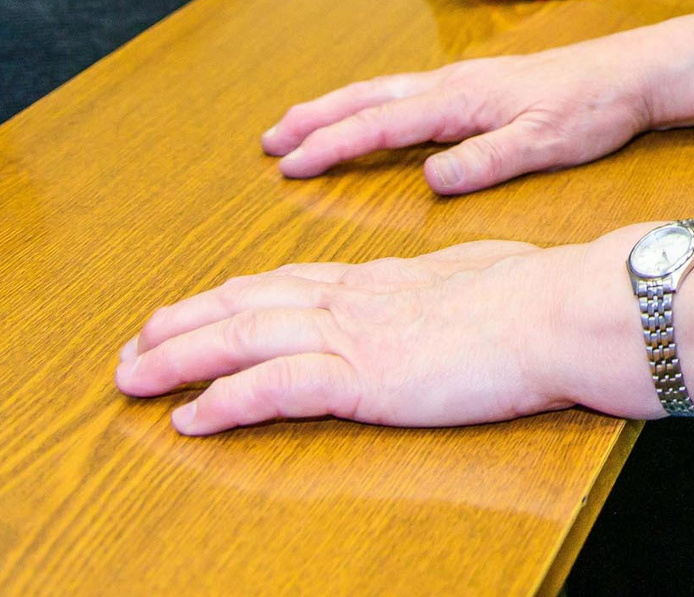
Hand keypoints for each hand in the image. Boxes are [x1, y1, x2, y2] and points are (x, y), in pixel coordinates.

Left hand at [114, 232, 657, 433]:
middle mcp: (357, 301)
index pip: (292, 284)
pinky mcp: (363, 376)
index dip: (236, 296)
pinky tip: (190, 416)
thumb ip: (451, 286)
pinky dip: (226, 400)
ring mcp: (356, 335)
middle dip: (186, 324)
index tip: (199, 305)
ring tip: (134, 377)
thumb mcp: (485, 277)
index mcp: (386, 280)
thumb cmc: (541, 296)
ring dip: (181, 357)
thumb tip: (450, 293)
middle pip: (250, 305)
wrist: (560, 310)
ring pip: (245, 338)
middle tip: (136, 343)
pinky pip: (275, 388)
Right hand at [262, 31, 664, 192]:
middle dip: (316, 118)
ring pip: (386, 91)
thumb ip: (487, 162)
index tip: (288, 165)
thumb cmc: (594, 108)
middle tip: (269, 139)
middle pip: (369, 98)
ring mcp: (467, 81)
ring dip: (338, 106)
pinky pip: (409, 92)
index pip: (381, 124)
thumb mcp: (545, 143)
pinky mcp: (482, 85)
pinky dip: (373, 103)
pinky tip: (371, 113)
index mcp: (462, 99)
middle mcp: (455, 83)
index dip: (331, 145)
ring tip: (299, 122)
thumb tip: (431, 179)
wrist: (635, 72)